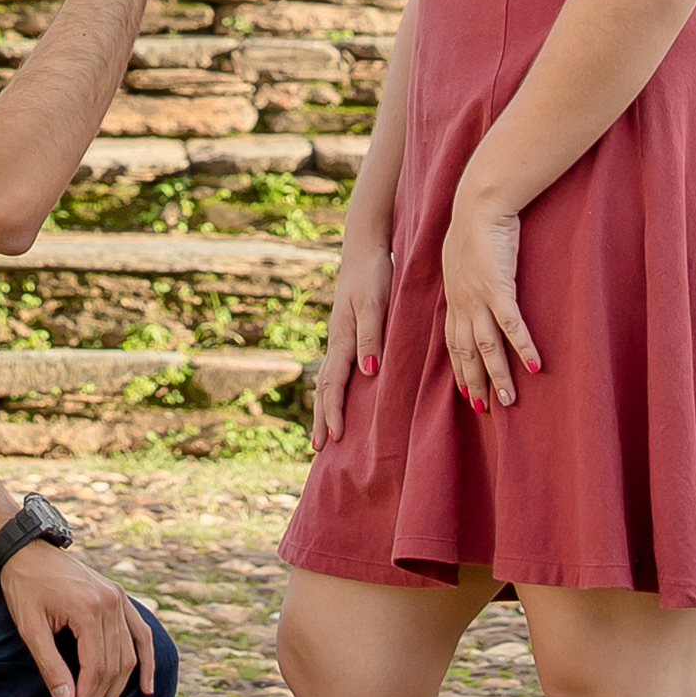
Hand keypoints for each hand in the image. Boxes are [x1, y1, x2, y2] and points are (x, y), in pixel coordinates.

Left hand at [0, 538, 160, 696]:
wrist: (28, 550)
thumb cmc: (24, 587)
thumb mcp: (30, 627)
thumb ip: (50, 666)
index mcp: (89, 609)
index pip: (94, 668)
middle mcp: (110, 603)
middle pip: (113, 666)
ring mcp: (118, 598)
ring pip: (128, 655)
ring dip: (117, 689)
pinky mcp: (118, 597)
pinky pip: (140, 633)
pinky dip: (146, 660)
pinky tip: (145, 687)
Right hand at [311, 224, 393, 449]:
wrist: (365, 249)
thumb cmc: (375, 275)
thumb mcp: (377, 303)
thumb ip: (373, 336)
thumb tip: (368, 371)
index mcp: (342, 337)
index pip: (333, 383)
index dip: (333, 410)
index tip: (334, 436)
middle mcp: (337, 341)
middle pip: (323, 387)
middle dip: (320, 417)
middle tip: (318, 448)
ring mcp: (339, 338)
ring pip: (326, 379)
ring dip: (323, 407)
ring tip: (321, 432)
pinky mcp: (346, 333)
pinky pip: (335, 369)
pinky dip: (331, 390)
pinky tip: (336, 397)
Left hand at [441, 169, 539, 408]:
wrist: (479, 202)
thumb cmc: (474, 223)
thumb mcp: (461, 254)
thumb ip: (465, 274)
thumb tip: (471, 280)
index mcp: (453, 296)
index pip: (453, 340)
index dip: (460, 367)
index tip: (465, 390)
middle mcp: (462, 302)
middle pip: (467, 351)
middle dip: (475, 381)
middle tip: (485, 409)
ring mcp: (479, 297)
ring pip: (487, 347)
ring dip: (498, 375)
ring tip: (508, 400)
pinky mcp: (499, 288)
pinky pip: (512, 325)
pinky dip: (522, 347)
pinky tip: (535, 367)